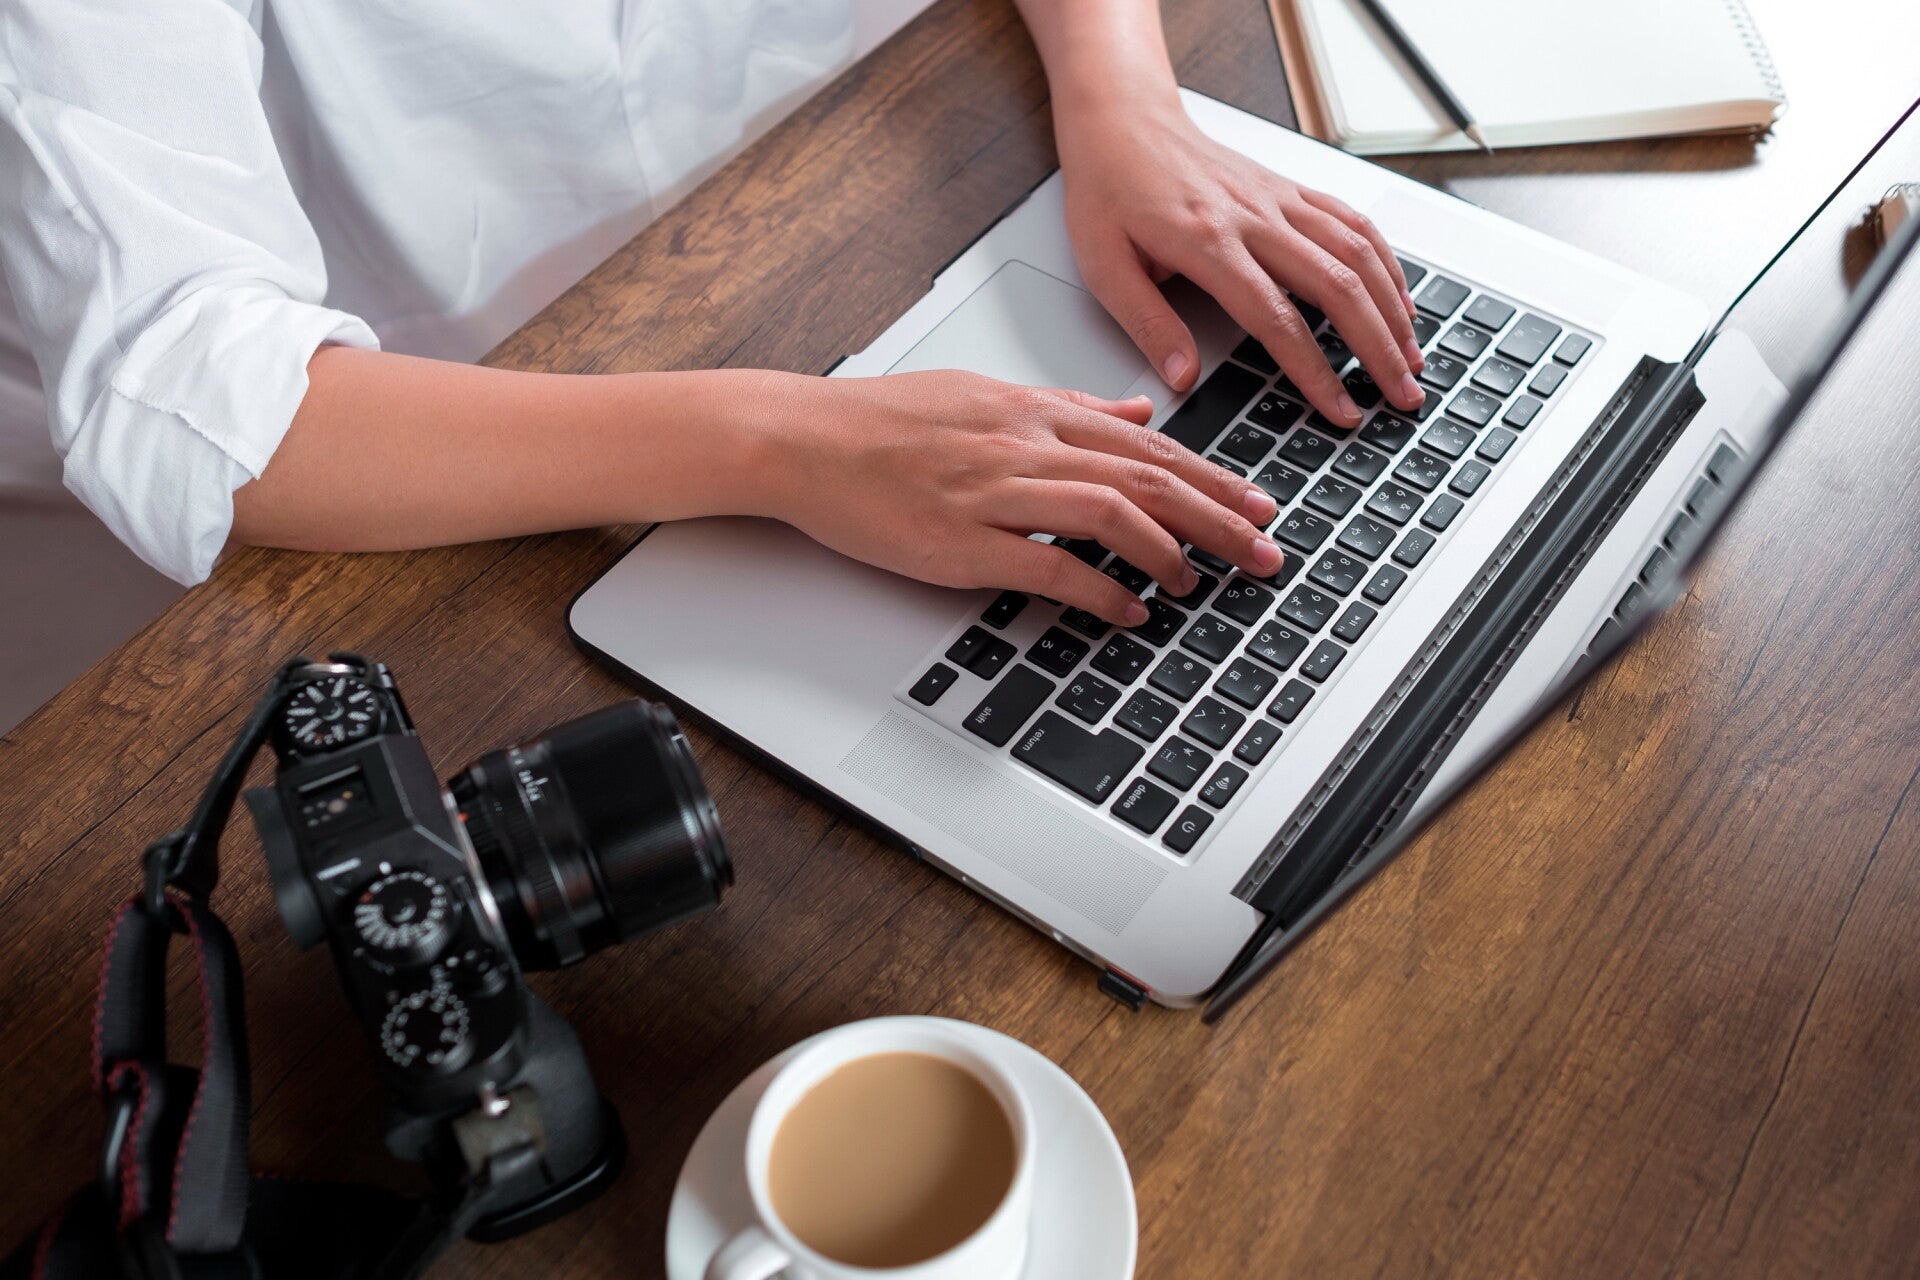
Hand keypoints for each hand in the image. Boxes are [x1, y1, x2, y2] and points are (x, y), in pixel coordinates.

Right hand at [749, 370, 1285, 623]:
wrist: (806, 440)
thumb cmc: (884, 422)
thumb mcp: (987, 396)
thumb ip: (1069, 406)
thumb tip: (1135, 409)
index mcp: (1035, 412)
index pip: (1146, 444)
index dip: (1212, 478)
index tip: (1258, 504)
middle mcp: (1025, 446)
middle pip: (1146, 478)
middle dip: (1216, 516)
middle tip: (1264, 549)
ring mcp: (995, 494)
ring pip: (1109, 513)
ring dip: (1168, 550)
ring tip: (1203, 580)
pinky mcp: (962, 541)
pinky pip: (1047, 565)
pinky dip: (1098, 590)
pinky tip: (1129, 609)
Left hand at [1055, 96, 1425, 428]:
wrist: (1125, 124)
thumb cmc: (1110, 195)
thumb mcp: (1105, 268)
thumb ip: (1148, 325)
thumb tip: (1183, 379)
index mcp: (1208, 243)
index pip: (1276, 319)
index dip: (1315, 370)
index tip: (1341, 410)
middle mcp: (1255, 217)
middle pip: (1337, 287)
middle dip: (1378, 348)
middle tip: (1402, 396)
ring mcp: (1279, 199)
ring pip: (1357, 253)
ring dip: (1393, 309)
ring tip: (1412, 358)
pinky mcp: (1290, 189)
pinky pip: (1352, 222)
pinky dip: (1386, 262)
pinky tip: (1400, 298)